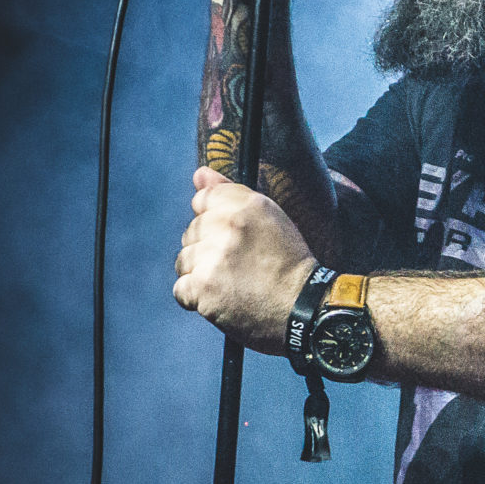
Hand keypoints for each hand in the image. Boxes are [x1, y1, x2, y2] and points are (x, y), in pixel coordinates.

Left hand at [174, 167, 318, 351]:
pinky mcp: (202, 288)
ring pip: (184, 259)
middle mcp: (227, 226)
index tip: (230, 237)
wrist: (303, 310)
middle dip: (208, 248)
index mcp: (247, 205)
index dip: (213, 220)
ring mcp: (212, 258)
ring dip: (200, 273)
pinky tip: (221, 299)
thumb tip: (199, 174)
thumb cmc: (290, 265)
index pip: (203, 199)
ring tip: (230, 283)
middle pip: (192, 230)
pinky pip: (181, 289)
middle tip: (238, 265)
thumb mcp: (270, 219)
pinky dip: (196, 298)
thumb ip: (230, 193)